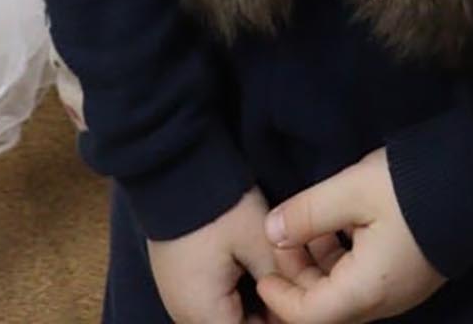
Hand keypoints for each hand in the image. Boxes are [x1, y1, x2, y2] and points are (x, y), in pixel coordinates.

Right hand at [148, 186, 313, 323]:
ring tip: (275, 278)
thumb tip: (300, 300)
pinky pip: (212, 304)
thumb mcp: (259, 239)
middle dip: (266, 316)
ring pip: (226, 319)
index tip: (296, 303)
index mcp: (203, 314)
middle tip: (291, 286)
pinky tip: (255, 273)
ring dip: (252, 309)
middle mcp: (185, 315)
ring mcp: (179, 299)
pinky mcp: (179, 282)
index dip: (279, 322)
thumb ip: (281, 278)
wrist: (171, 165)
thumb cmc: (216, 203)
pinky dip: (235, 297)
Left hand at [258, 151, 444, 322]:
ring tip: (307, 224)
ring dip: (318, 265)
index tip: (262, 270)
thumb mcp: (352, 191)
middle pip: (325, 305)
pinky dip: (341, 259)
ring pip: (343, 292)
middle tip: (283, 236)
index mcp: (365, 291)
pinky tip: (337, 225)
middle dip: (296, 277)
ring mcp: (398, 290)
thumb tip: (273, 232)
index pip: (308, 315)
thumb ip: (308, 213)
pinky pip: (363, 279)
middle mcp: (382, 302)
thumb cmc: (412, 188)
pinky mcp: (408, 274)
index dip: (279, 297)